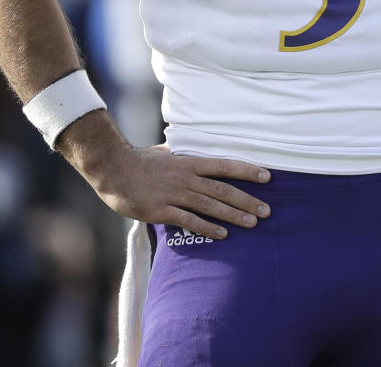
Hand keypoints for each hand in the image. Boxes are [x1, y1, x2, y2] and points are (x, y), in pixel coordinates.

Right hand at [87, 144, 272, 240]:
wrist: (112, 170)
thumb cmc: (140, 161)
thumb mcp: (167, 152)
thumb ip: (184, 153)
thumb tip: (195, 146)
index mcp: (190, 162)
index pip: (225, 165)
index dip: (248, 171)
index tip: (267, 177)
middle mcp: (186, 177)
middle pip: (223, 189)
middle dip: (247, 200)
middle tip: (267, 210)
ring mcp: (174, 194)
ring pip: (210, 206)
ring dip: (233, 215)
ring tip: (253, 222)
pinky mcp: (160, 211)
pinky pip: (188, 220)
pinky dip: (206, 228)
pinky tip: (222, 235)